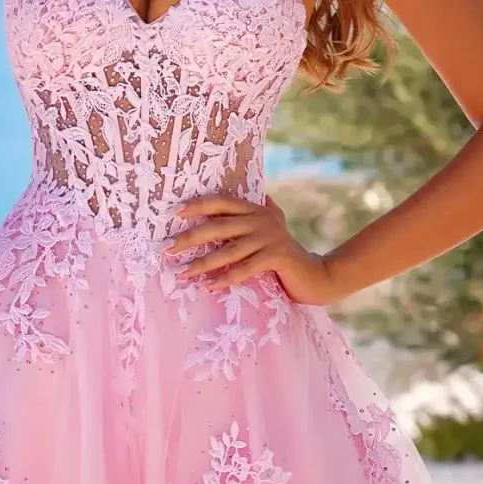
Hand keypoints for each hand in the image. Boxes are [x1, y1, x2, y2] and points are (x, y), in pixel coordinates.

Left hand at [164, 194, 337, 304]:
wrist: (316, 275)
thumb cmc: (284, 254)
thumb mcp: (271, 227)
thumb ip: (257, 212)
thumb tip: (243, 197)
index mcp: (256, 210)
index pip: (222, 201)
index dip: (198, 205)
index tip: (173, 212)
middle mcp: (262, 220)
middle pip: (219, 226)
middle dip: (190, 237)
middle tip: (166, 248)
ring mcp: (270, 238)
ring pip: (228, 251)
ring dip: (202, 264)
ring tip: (181, 273)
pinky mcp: (277, 257)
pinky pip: (244, 269)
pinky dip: (225, 279)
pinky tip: (208, 286)